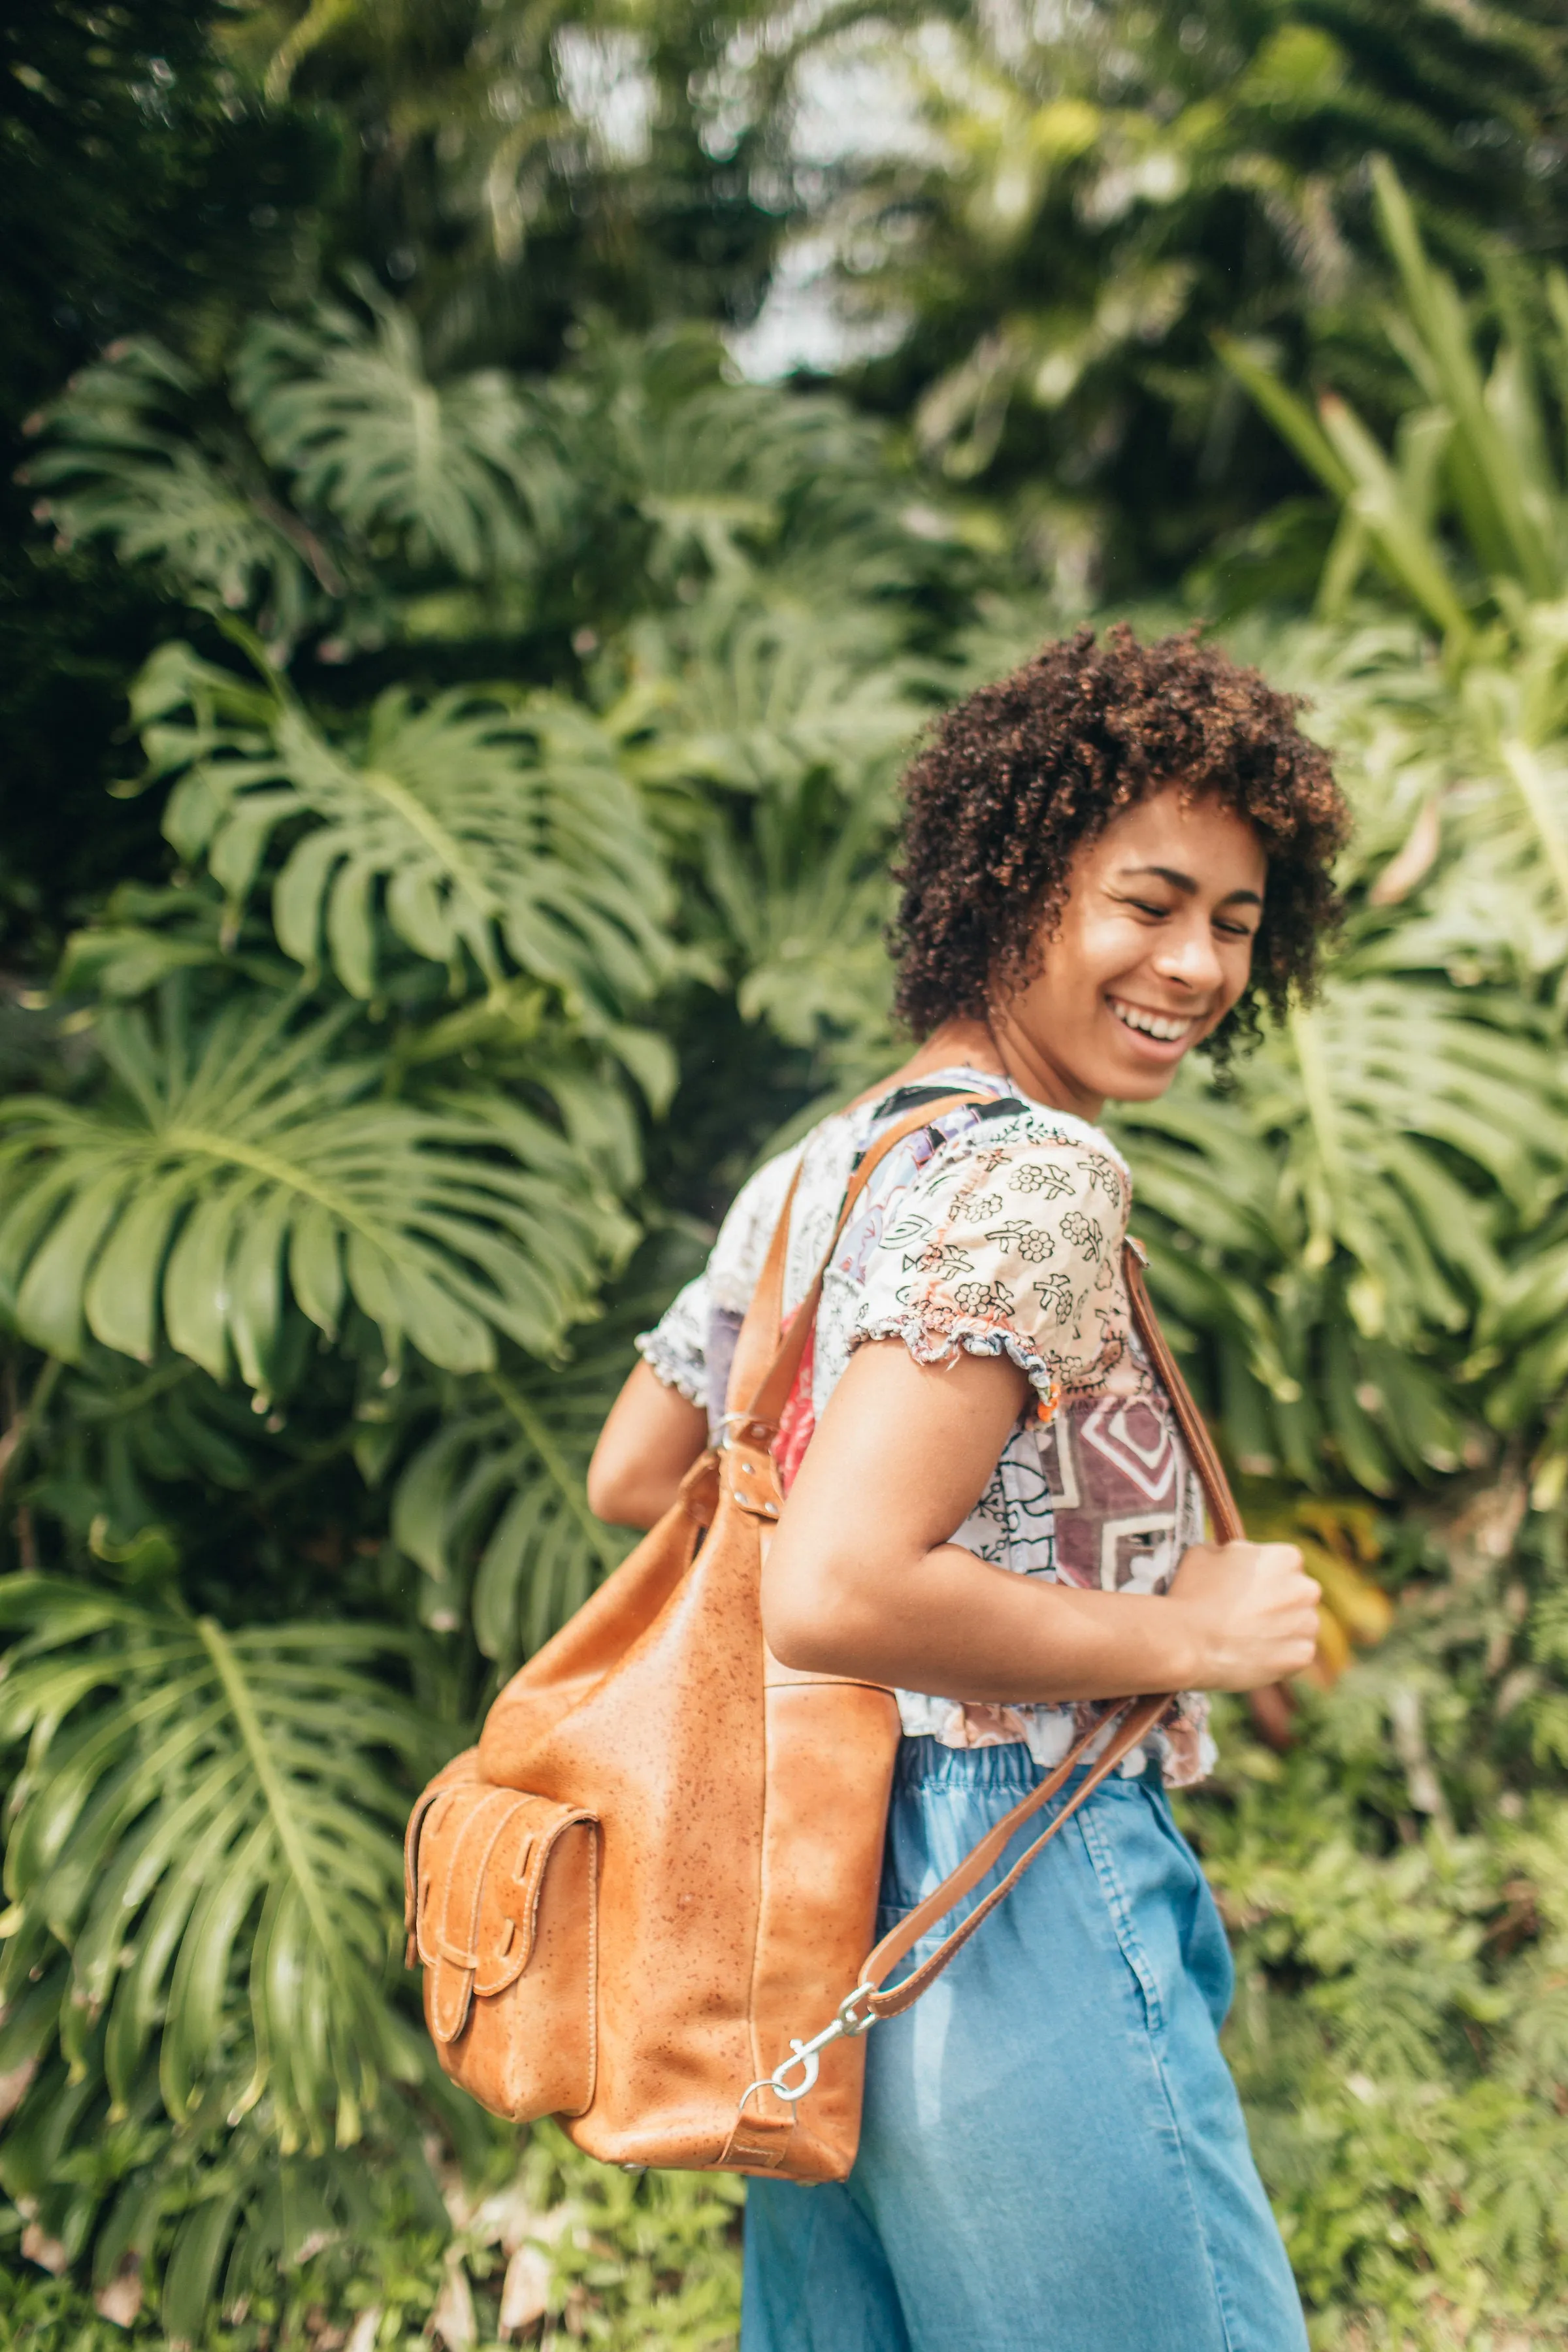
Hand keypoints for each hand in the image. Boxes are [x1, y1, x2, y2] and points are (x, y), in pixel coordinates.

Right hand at [1167, 1540, 1320, 1691]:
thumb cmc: (1193, 1593)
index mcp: (1286, 1558)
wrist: (1188, 1640)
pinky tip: (1254, 1653)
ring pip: (1299, 1624)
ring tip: (1248, 1636)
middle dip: (1279, 1601)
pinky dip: (1280, 1655)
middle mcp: (1305, 1588)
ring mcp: (1307, 1624)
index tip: (1245, 1588)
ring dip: (1282, 1628)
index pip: (1285, 1563)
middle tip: (1247, 1613)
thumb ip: (1233, 1553)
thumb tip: (1237, 1559)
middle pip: (1297, 1594)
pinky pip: (1297, 1652)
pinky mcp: (1302, 1655)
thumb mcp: (1206, 1552)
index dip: (1264, 1576)